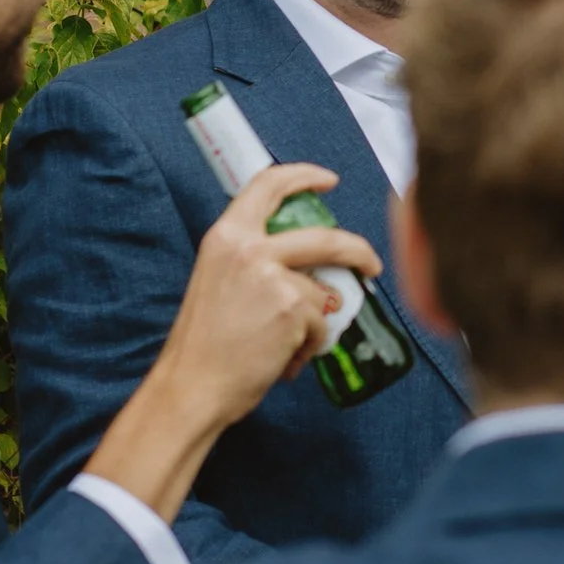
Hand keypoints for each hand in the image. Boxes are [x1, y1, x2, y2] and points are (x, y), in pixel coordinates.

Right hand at [85, 164, 381, 518]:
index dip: (303, 176)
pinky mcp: (294, 307)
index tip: (328, 180)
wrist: (192, 386)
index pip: (268, 184)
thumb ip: (257, 261)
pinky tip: (282, 359)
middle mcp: (250, 248)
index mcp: (226, 236)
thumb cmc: (204, 344)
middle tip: (370, 266)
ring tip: (284, 346)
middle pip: (325, 237)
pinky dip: (309, 345)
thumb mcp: (219, 280)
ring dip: (314, 323)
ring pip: (322, 293)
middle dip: (357, 252)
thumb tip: (311, 268)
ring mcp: (275, 276)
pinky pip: (321, 323)